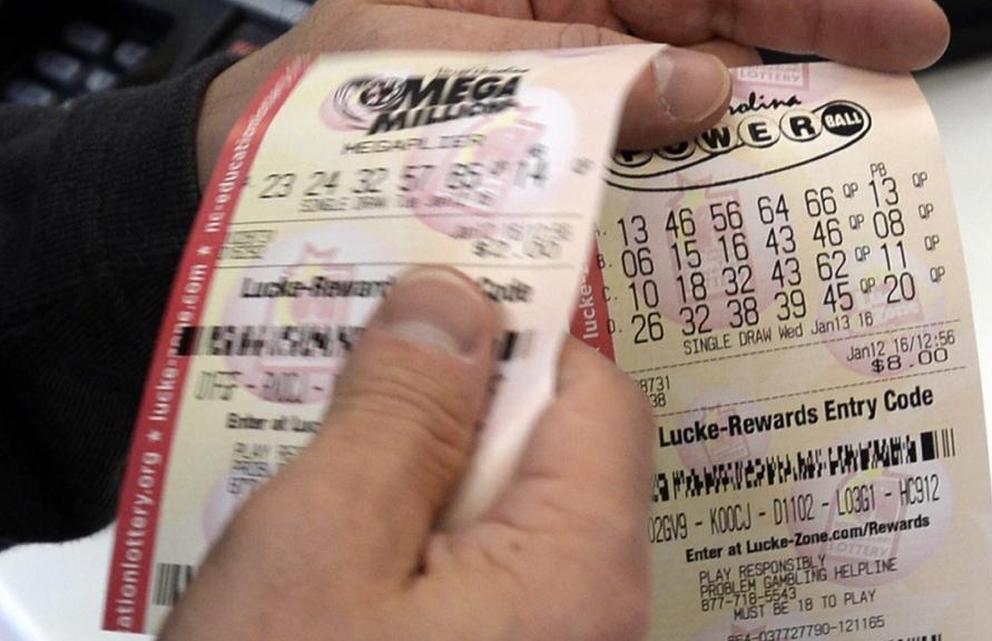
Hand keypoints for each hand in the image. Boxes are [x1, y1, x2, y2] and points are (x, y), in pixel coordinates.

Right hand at [159, 267, 655, 640]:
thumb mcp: (321, 545)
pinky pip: (477, 577)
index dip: (517, 338)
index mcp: (581, 565)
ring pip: (502, 515)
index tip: (431, 302)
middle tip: (352, 374)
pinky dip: (415, 542)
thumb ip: (399, 410)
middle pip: (551, 453)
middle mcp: (595, 613)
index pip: (594, 395)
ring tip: (327, 456)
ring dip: (419, 474)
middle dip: (452, 406)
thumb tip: (454, 297)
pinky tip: (339, 547)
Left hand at [195, 0, 949, 186]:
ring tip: (838, 149)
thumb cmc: (313, 97)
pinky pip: (640, 155)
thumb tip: (697, 86)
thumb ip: (566, 74)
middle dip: (811, 38)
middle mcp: (563, 23)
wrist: (241, 170)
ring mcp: (565, 90)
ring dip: (765, 117)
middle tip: (900, 69)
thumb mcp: (431, 59)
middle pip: (714, 14)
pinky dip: (692, 178)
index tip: (892, 23)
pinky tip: (737, 202)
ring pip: (688, 87)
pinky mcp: (552, 156)